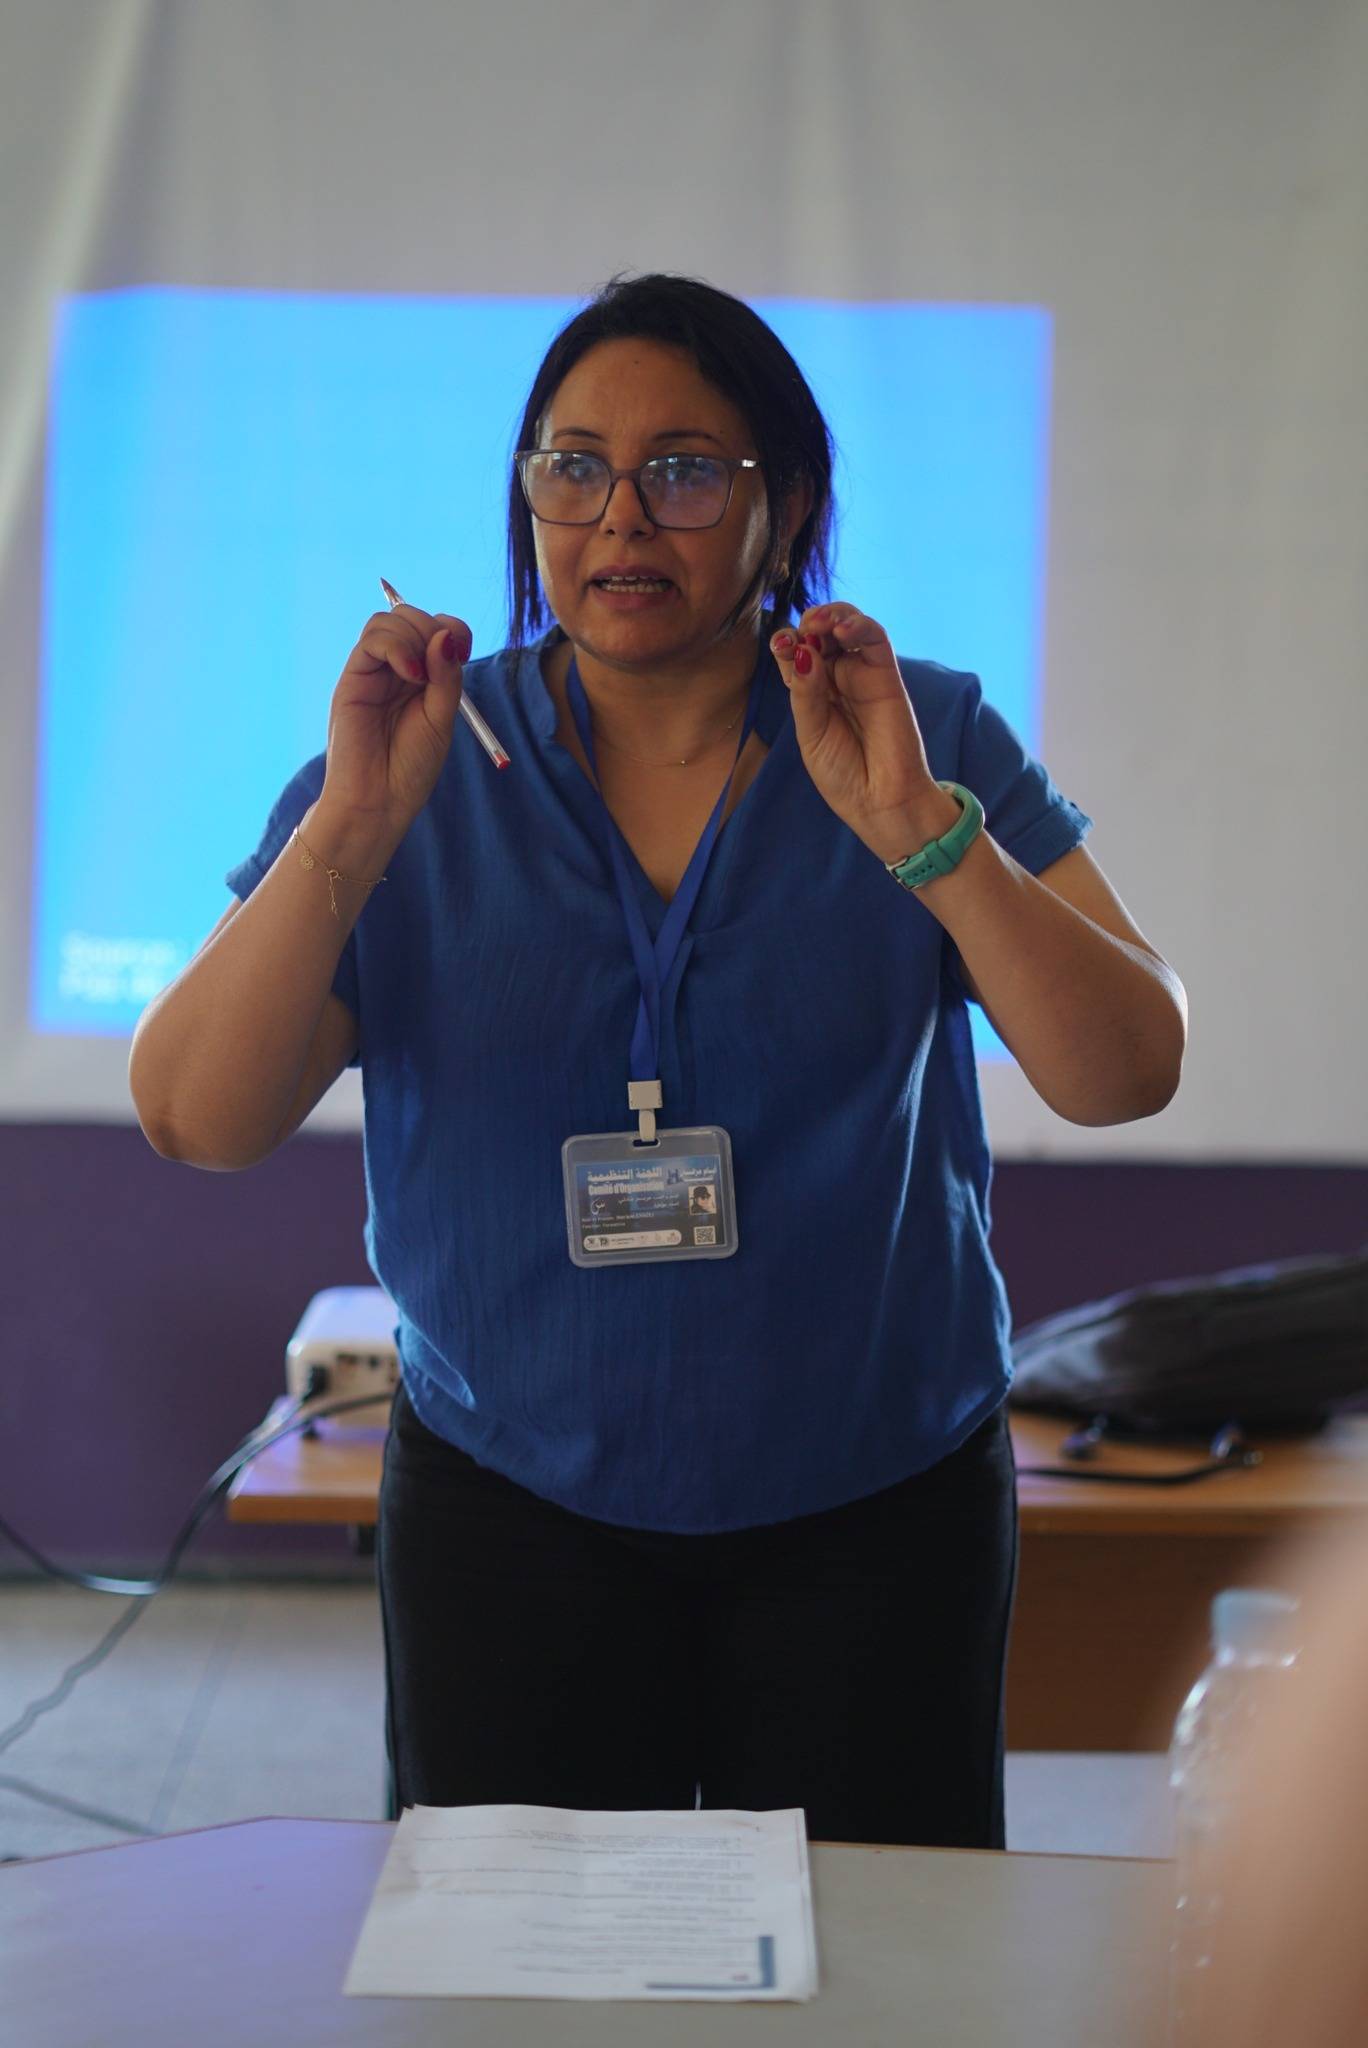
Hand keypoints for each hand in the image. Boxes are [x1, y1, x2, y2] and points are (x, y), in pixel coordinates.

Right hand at [321, 603, 472, 832]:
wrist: (378, 799)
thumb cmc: (410, 767)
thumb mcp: (441, 718)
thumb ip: (446, 677)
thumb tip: (446, 635)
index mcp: (422, 677)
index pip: (436, 629)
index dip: (452, 629)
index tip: (463, 653)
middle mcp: (395, 669)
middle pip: (411, 617)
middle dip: (431, 629)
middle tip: (439, 666)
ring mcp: (373, 672)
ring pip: (389, 620)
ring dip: (413, 636)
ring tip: (419, 678)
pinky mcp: (352, 678)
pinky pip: (371, 640)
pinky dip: (396, 647)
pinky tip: (410, 675)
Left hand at [770, 605, 958, 864]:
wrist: (880, 801)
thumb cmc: (843, 773)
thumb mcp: (811, 733)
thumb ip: (806, 692)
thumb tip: (802, 651)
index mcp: (812, 691)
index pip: (795, 653)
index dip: (786, 644)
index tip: (779, 646)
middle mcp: (835, 678)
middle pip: (819, 633)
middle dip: (806, 625)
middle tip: (797, 634)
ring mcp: (861, 673)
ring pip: (847, 627)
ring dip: (830, 616)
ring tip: (818, 625)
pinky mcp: (886, 674)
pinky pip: (875, 638)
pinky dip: (859, 625)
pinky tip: (842, 630)